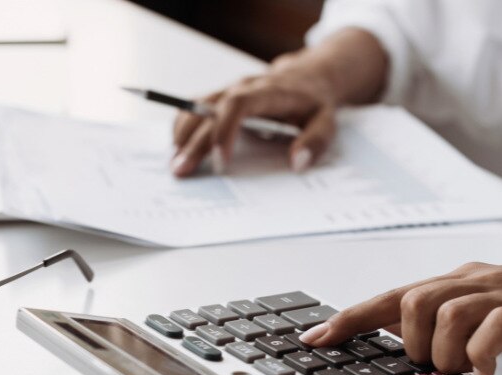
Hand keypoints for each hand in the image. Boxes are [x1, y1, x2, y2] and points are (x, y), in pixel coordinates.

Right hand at [170, 57, 338, 176]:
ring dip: (182, 133)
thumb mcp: (327, 121)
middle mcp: (243, 87)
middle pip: (209, 111)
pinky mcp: (221, 96)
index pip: (238, 105)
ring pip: (196, 105)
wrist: (308, 77)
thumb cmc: (314, 103)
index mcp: (268, 92)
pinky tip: (178, 147)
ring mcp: (229, 90)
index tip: (220, 160)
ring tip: (174, 163)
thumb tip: (297, 162)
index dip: (224, 130)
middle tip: (181, 170)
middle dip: (194, 143)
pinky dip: (183, 125)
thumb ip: (315, 141)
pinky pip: (194, 106)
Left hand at [299, 262, 501, 374]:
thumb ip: (447, 324)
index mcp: (458, 281)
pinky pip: (491, 328)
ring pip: (442, 312)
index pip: (392, 296)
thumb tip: (402, 347)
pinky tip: (486, 371)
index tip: (316, 338)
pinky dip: (480, 355)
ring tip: (462, 369)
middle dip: (407, 343)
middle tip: (430, 365)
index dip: (350, 318)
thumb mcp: (488, 315)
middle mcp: (474, 281)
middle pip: (409, 299)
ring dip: (442, 352)